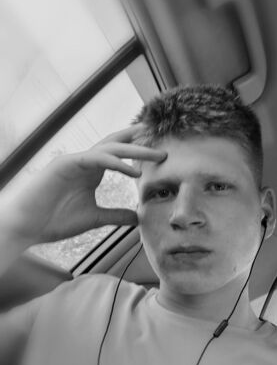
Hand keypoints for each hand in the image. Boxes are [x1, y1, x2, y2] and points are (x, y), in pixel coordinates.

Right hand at [0, 127, 165, 245]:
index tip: (159, 150)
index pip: (118, 154)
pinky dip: (117, 163)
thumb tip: (137, 218)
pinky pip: (96, 159)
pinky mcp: (66, 164)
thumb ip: (115, 215)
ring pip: (110, 148)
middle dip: (139, 138)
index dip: (137, 149)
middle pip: (116, 144)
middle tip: (162, 136)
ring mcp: (75, 160)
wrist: (26, 227)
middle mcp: (85, 162)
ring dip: (135, 149)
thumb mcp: (94, 218)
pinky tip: (135, 171)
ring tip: (158, 154)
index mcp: (91, 171)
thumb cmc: (55, 221)